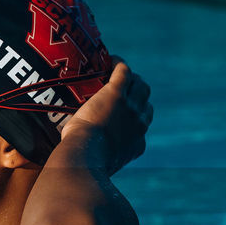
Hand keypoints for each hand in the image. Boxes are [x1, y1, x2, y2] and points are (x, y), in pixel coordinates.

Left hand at [58, 57, 151, 174]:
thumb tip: (80, 160)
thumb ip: (97, 159)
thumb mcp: (97, 165)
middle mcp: (139, 124)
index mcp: (136, 144)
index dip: (134, 116)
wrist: (85, 157)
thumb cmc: (83, 164)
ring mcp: (130, 107)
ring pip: (140, 85)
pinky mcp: (117, 93)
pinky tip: (110, 59)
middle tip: (122, 87)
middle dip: (138, 92)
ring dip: (131, 77)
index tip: (123, 112)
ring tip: (116, 71)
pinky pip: (124, 72)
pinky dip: (119, 64)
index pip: (142, 125)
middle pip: (145, 100)